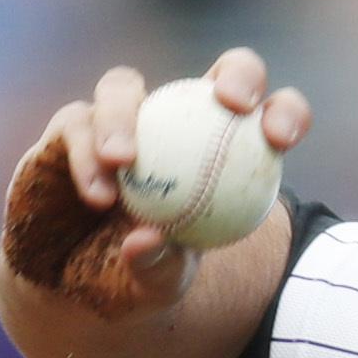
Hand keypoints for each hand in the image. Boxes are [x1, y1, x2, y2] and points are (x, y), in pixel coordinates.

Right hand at [3, 47, 310, 315]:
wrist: (77, 280)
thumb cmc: (139, 276)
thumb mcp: (159, 284)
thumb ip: (162, 267)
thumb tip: (149, 239)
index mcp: (224, 152)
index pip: (268, 120)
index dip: (285, 113)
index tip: (279, 140)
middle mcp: (179, 121)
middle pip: (222, 73)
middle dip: (238, 74)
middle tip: (232, 105)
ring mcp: (124, 118)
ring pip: (126, 87)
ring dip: (125, 117)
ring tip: (124, 161)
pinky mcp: (72, 126)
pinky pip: (78, 126)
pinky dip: (86, 157)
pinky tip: (97, 193)